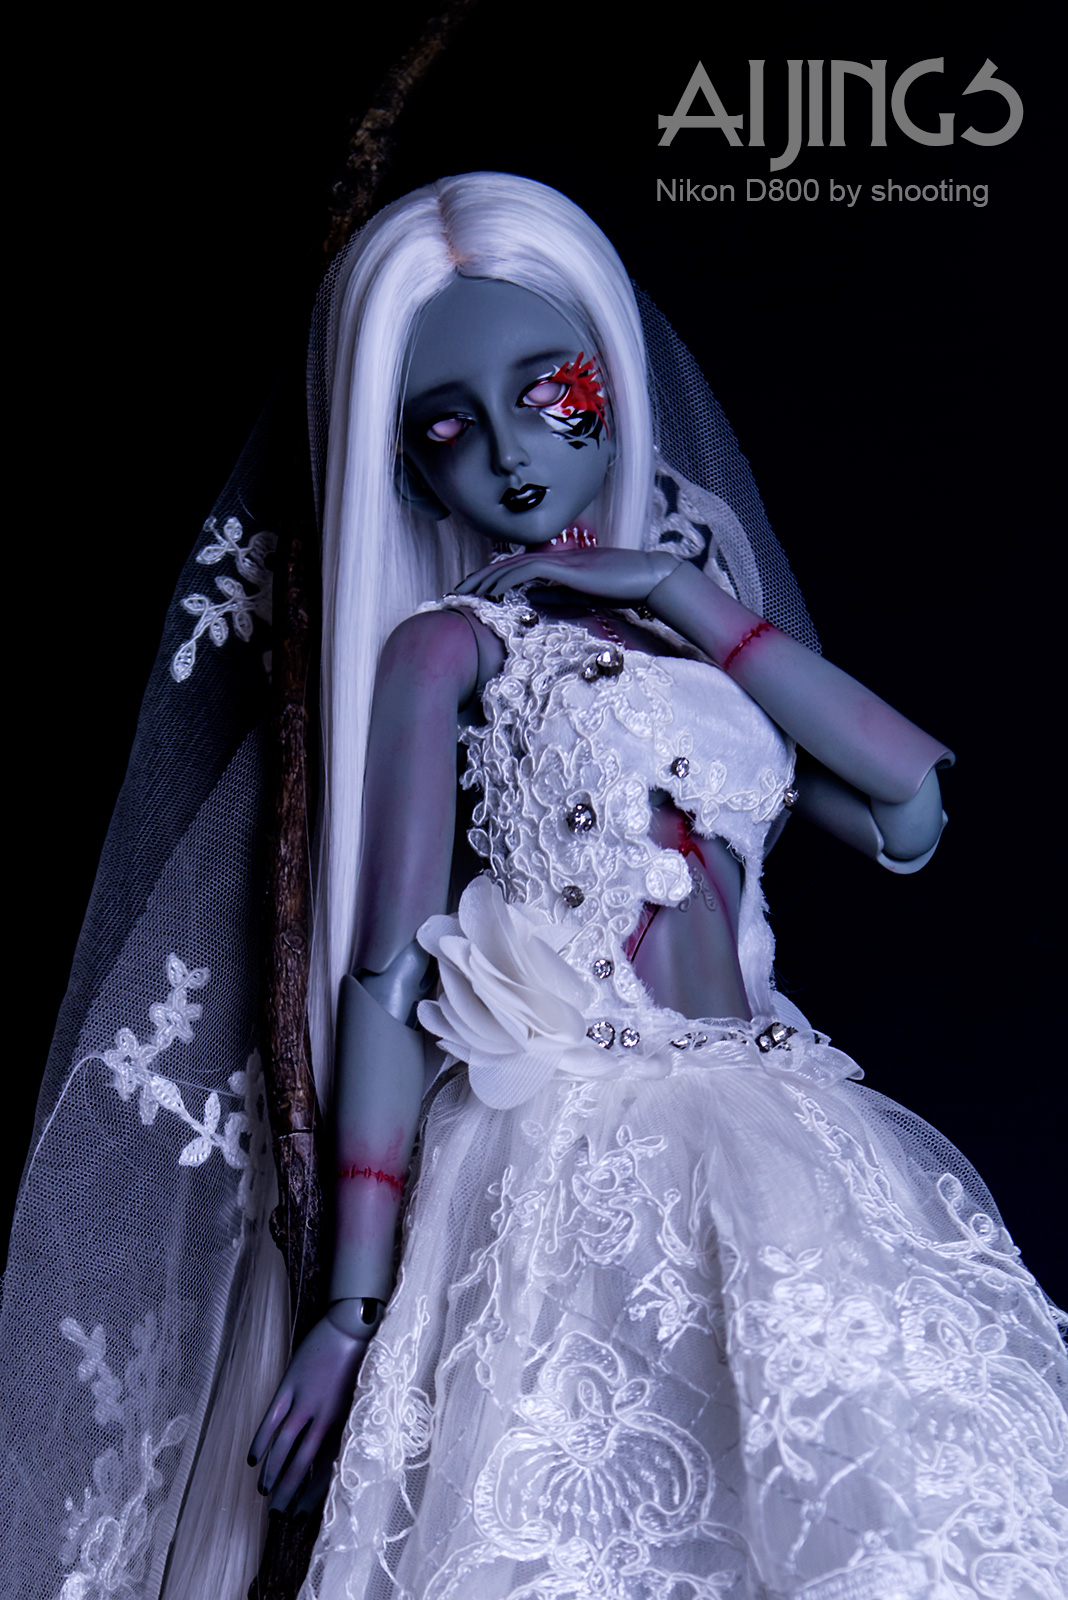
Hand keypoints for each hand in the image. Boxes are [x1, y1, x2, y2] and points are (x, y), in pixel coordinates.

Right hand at [248, 1308, 375, 1512]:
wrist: (353, 1324)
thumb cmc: (361, 1363)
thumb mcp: (358, 1400)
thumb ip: (343, 1428)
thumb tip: (328, 1459)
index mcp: (345, 1422)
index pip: (325, 1469)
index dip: (310, 1496)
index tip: (298, 1517)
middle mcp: (325, 1416)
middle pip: (301, 1464)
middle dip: (286, 1492)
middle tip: (275, 1514)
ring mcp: (305, 1400)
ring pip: (283, 1445)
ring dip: (271, 1471)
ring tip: (262, 1490)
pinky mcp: (290, 1384)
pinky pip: (271, 1419)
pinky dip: (260, 1440)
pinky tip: (252, 1459)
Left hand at [455, 545, 677, 605]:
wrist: (648, 577)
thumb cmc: (621, 588)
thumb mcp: (582, 597)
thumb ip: (556, 596)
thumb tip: (530, 602)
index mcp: (557, 563)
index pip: (515, 568)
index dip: (490, 579)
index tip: (470, 594)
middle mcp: (554, 556)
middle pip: (505, 564)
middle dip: (478, 579)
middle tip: (455, 593)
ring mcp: (559, 560)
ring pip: (511, 566)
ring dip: (485, 580)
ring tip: (464, 594)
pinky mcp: (566, 568)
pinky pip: (528, 570)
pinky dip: (506, 580)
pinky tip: (491, 592)